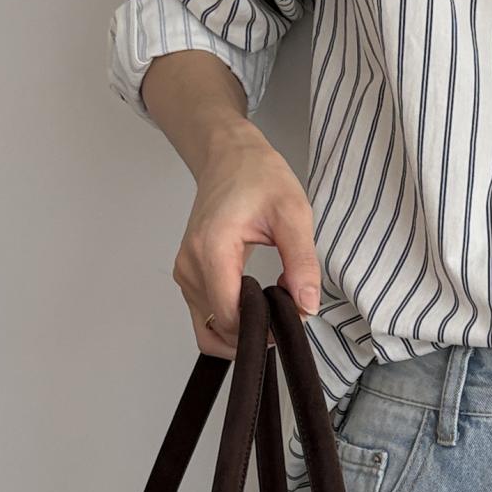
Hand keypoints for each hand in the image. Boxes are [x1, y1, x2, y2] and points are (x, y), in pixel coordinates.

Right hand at [172, 121, 322, 354]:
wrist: (230, 157)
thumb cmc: (258, 178)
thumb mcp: (294, 214)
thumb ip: (301, 262)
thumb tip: (306, 306)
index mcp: (211, 250)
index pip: (230, 318)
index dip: (263, 329)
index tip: (290, 314)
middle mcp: (190, 265)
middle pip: (218, 329)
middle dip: (254, 334)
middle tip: (284, 312)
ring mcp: (185, 273)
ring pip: (209, 329)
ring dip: (241, 331)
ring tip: (270, 307)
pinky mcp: (187, 276)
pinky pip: (205, 317)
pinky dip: (229, 322)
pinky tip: (254, 305)